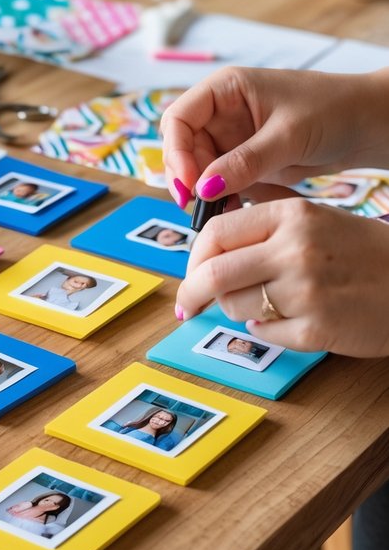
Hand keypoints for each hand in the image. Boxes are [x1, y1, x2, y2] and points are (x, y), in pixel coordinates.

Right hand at [160, 66, 386, 206]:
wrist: (370, 124)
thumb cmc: (335, 110)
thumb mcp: (288, 136)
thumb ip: (244, 162)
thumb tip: (203, 188)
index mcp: (225, 89)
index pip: (178, 118)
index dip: (176, 152)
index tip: (189, 185)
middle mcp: (223, 111)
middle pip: (182, 146)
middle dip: (186, 175)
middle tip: (198, 206)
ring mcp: (233, 137)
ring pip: (199, 168)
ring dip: (204, 191)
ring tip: (219, 212)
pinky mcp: (247, 160)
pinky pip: (222, 182)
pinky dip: (224, 197)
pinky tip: (235, 209)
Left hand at [175, 199, 388, 357]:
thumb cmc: (361, 252)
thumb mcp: (315, 218)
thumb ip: (265, 222)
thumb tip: (208, 233)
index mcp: (293, 215)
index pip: (215, 233)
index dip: (194, 256)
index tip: (192, 270)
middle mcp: (296, 249)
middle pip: (214, 273)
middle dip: (192, 292)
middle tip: (187, 304)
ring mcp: (306, 291)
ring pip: (235, 306)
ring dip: (235, 310)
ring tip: (259, 306)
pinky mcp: (316, 329)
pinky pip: (265, 334)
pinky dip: (267, 330)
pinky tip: (290, 320)